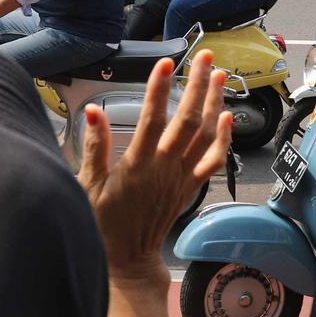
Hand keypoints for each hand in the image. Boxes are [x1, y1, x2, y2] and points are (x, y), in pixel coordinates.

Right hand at [79, 48, 232, 316]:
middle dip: (197, 85)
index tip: (165, 64)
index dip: (158, 89)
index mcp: (138, 165)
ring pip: (205, 135)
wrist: (129, 259)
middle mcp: (165, 168)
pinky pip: (212, 161)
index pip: (151, 119)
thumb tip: (94, 112)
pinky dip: (223, 139)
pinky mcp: (190, 187)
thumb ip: (94, 148)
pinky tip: (228, 118)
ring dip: (214, 103)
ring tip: (220, 75)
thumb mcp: (88, 186)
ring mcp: (181, 177)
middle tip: (204, 57)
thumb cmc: (104, 224)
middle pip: (187, 119)